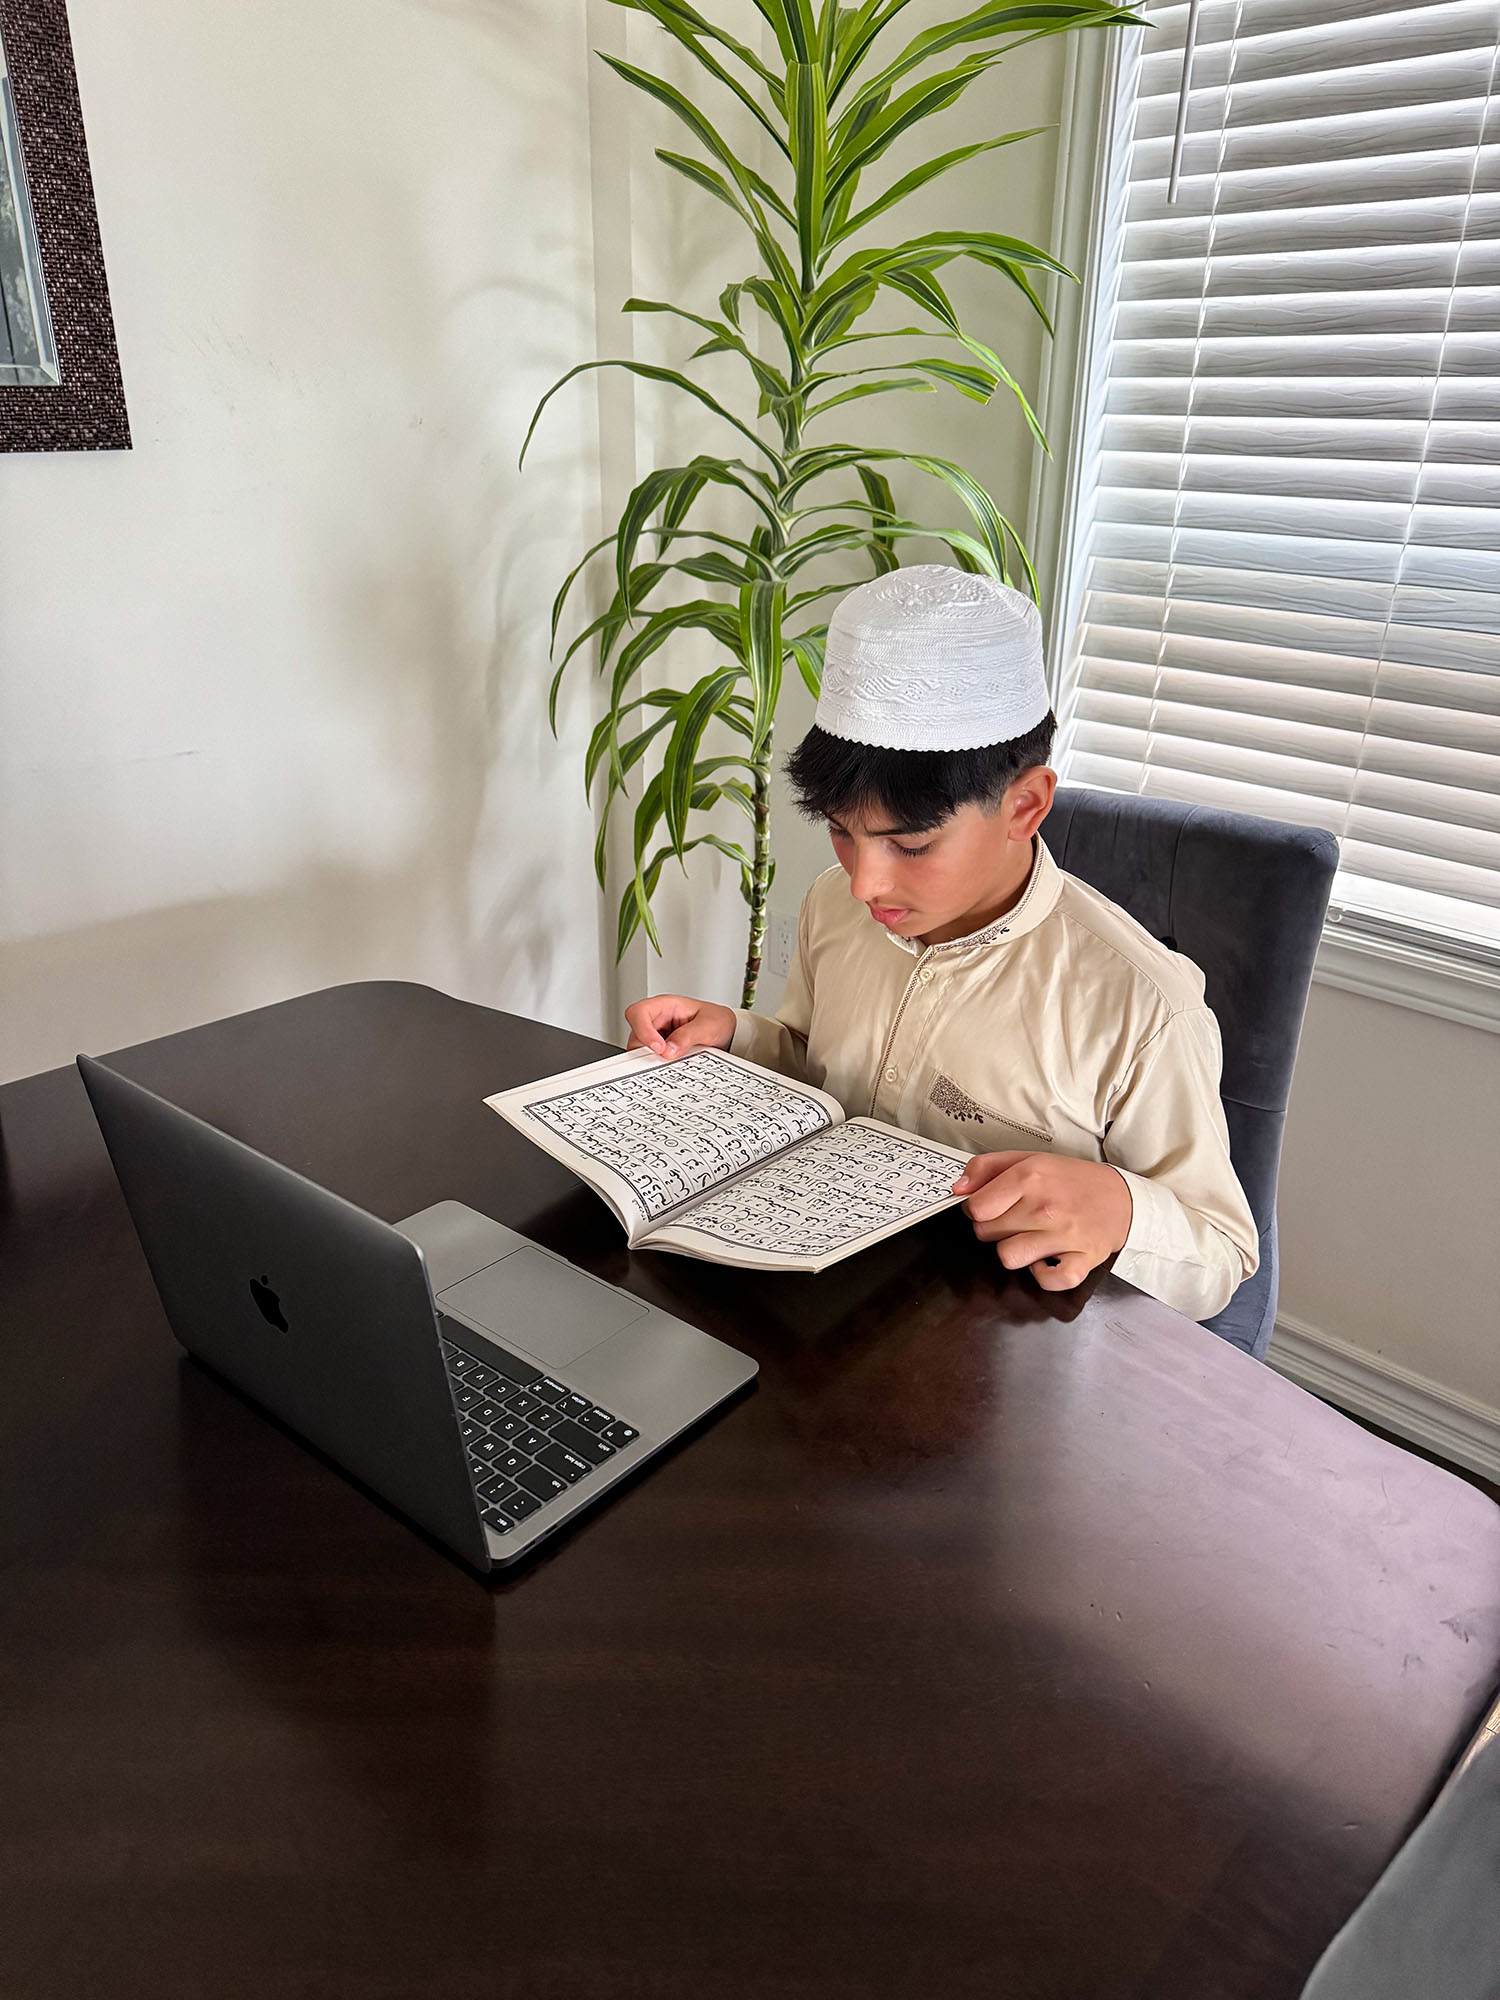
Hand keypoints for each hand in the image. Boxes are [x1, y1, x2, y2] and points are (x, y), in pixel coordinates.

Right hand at [624, 993, 736, 1060]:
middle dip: (647, 1051)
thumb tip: (669, 1050)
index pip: (639, 1013)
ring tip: (674, 1063)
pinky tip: (673, 1067)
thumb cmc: (718, 1021)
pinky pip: (651, 1059)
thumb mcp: (709, 1025)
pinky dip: (658, 1066)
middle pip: (635, 1035)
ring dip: (653, 1060)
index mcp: (666, 1005)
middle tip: (665, 1060)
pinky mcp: (661, 1050)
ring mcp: (657, 1036)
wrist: (729, 1033)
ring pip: (640, 1050)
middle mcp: (657, 1020)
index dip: (643, 1030)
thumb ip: (688, 1036)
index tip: (660, 1048)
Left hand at [952, 1151, 1132, 1291]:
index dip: (977, 1209)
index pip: (977, 1207)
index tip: (989, 1207)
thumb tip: (958, 1188)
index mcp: (1030, 1177)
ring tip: (1031, 1238)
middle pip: (987, 1233)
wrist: (1121, 1199)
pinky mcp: (1083, 1260)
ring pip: (1008, 1257)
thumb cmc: (1072, 1181)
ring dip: (1015, 1250)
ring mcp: (1065, 1236)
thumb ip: (987, 1168)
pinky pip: (1048, 1280)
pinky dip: (1044, 1275)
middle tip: (1016, 1219)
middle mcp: (1046, 1207)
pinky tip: (1047, 1259)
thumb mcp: (1029, 1159)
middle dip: (995, 1227)